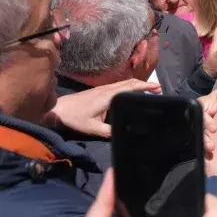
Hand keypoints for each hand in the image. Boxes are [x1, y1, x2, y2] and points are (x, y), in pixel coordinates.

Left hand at [44, 79, 160, 137]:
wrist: (58, 110)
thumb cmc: (75, 118)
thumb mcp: (93, 129)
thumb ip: (110, 132)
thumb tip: (125, 134)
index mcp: (108, 96)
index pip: (131, 87)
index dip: (146, 86)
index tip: (158, 88)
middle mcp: (108, 89)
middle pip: (130, 82)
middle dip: (145, 84)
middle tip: (158, 90)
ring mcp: (103, 89)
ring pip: (125, 83)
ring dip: (138, 85)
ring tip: (149, 92)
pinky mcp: (100, 91)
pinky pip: (120, 86)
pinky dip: (130, 87)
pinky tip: (132, 95)